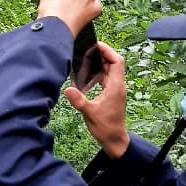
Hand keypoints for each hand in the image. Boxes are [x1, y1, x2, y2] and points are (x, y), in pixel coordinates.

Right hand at [63, 41, 128, 158]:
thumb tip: (68, 89)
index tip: (95, 45)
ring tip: (85, 59)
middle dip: (102, 54)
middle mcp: (118, 86)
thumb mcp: (89, 113)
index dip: (108, 51)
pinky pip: (106, 78)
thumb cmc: (105, 128)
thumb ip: (79, 100)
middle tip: (87, 49)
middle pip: (114, 63)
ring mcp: (115, 90)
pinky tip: (87, 76)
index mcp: (116, 87)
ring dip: (100, 63)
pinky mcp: (111, 95)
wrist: (114, 140)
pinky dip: (98, 73)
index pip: (117, 61)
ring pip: (110, 70)